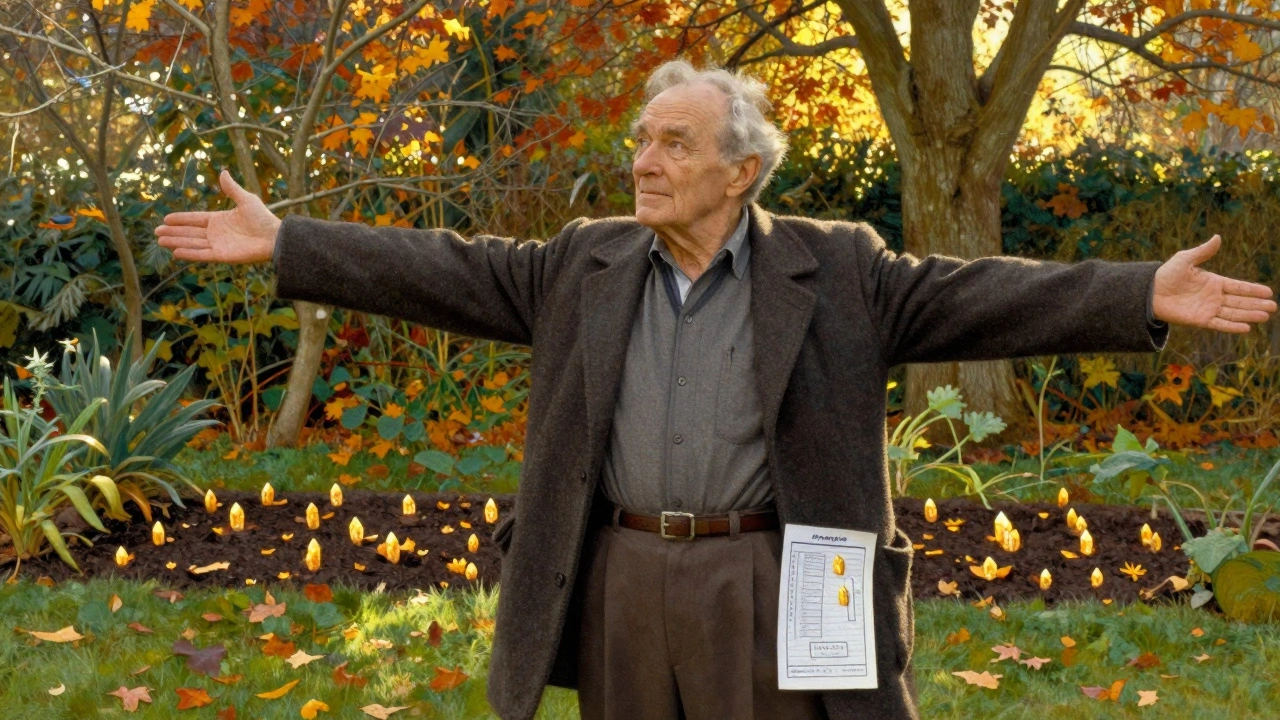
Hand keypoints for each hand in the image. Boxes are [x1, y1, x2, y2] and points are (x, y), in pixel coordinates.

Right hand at [154, 169, 281, 262]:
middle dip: (173, 232)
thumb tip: (223, 172)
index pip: (195, 219)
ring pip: (192, 243)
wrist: (274, 237)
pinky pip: (202, 255)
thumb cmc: (263, 218)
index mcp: (219, 220)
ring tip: (160, 241)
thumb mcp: (246, 199)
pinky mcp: (222, 256)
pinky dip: (189, 253)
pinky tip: (175, 252)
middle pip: (190, 232)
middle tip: (157, 232)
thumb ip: (231, 188)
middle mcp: (216, 233)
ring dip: (176, 242)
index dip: (181, 219)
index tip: (166, 219)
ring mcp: (218, 245)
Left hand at [1153, 234, 1276, 332]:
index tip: (1268, 292)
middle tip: (1273, 307)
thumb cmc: (1167, 274)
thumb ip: (1203, 251)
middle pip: (1240, 301)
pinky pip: (1219, 324)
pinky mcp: (1200, 320)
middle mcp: (1214, 297)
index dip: (1252, 290)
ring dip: (1249, 315)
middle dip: (1256, 304)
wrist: (1150, 292)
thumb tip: (1217, 237)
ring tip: (1265, 316)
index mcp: (1213, 282)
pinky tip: (1246, 328)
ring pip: (1233, 313)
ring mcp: (1208, 309)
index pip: (1238, 286)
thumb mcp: (1185, 259)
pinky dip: (1232, 326)